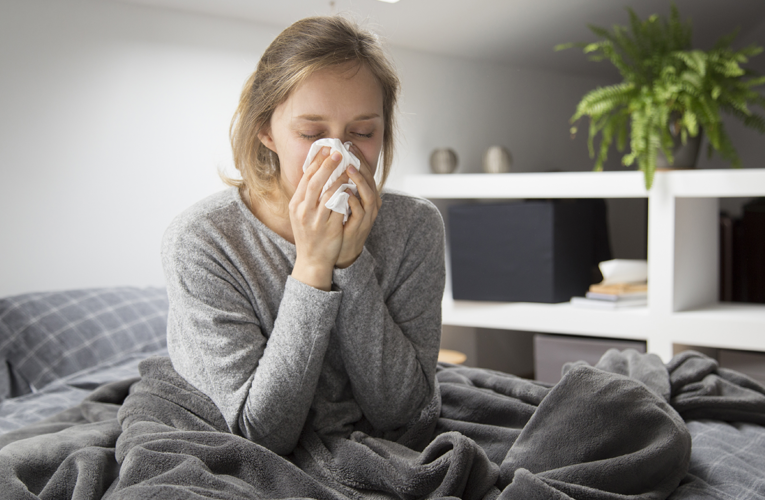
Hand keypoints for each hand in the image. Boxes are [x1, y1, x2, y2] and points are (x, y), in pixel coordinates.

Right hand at [289, 147, 346, 289]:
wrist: (312, 260)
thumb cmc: (309, 235)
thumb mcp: (301, 214)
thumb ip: (307, 196)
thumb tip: (316, 172)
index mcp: (296, 205)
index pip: (305, 178)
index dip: (316, 162)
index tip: (326, 149)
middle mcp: (303, 211)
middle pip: (315, 182)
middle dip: (327, 165)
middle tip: (338, 153)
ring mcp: (316, 220)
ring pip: (328, 193)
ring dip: (339, 178)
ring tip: (348, 168)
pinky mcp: (329, 228)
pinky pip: (339, 208)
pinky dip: (345, 195)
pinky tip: (352, 187)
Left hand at [335, 145, 381, 268]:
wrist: (339, 251)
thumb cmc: (339, 224)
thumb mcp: (340, 201)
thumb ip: (338, 185)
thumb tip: (328, 164)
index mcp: (365, 196)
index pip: (365, 173)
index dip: (358, 158)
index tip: (348, 145)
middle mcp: (370, 204)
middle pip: (370, 181)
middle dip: (361, 165)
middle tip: (350, 152)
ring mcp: (366, 216)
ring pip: (369, 195)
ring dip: (359, 181)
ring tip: (349, 169)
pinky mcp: (360, 227)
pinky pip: (359, 212)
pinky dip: (353, 201)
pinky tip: (345, 192)